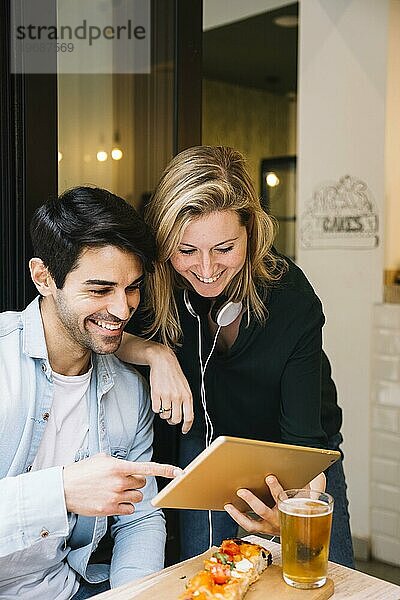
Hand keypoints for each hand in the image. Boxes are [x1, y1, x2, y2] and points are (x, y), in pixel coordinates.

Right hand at [63, 453, 181, 516]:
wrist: (64, 489)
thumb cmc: (82, 471)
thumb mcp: (101, 459)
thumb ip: (118, 462)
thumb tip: (129, 467)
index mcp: (118, 466)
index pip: (147, 468)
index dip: (165, 470)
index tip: (179, 472)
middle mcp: (119, 482)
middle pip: (142, 483)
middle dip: (135, 481)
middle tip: (121, 480)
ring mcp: (115, 497)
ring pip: (137, 497)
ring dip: (131, 494)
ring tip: (115, 490)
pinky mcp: (109, 510)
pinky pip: (129, 509)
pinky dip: (125, 506)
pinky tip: (114, 501)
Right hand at [147, 343, 193, 433]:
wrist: (164, 362)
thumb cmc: (175, 375)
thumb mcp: (185, 388)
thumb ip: (186, 401)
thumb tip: (185, 417)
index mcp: (187, 396)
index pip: (189, 416)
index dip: (186, 426)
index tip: (183, 430)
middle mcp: (178, 397)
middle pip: (176, 419)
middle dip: (172, 421)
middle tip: (170, 417)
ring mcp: (167, 396)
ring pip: (165, 415)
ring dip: (164, 414)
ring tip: (164, 405)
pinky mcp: (156, 394)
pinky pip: (156, 409)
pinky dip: (156, 408)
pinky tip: (158, 400)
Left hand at [224, 471, 326, 535]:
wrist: (306, 528)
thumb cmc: (304, 503)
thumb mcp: (309, 492)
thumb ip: (308, 482)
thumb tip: (308, 466)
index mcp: (291, 509)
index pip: (283, 499)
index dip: (276, 488)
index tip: (269, 477)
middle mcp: (280, 520)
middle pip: (265, 511)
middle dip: (252, 501)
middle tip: (242, 491)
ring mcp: (271, 526)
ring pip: (253, 523)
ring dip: (239, 514)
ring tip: (230, 504)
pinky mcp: (264, 529)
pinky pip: (250, 526)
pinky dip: (239, 518)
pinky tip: (230, 507)